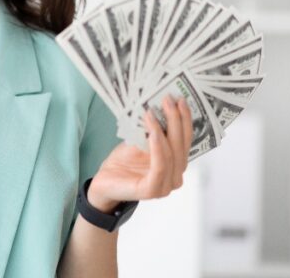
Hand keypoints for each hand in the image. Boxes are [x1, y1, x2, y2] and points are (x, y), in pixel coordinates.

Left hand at [87, 95, 193, 212]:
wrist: (104, 182)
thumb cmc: (123, 163)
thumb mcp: (139, 140)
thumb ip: (152, 130)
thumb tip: (159, 106)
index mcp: (175, 164)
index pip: (185, 140)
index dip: (185, 120)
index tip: (180, 100)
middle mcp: (175, 176)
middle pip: (181, 146)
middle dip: (176, 121)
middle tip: (169, 100)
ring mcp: (165, 186)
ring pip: (172, 155)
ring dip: (165, 131)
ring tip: (153, 112)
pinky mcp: (152, 191)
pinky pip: (160, 167)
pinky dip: (158, 148)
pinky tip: (152, 133)